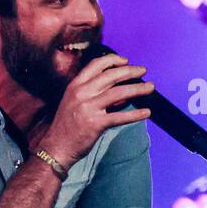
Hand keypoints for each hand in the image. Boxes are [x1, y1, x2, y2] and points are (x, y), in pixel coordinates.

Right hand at [39, 54, 153, 170]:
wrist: (55, 148)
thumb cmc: (66, 126)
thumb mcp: (74, 103)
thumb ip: (94, 93)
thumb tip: (122, 91)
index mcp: (75, 86)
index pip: (96, 65)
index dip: (113, 60)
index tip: (126, 61)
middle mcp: (81, 93)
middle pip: (111, 75)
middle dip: (130, 71)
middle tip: (143, 70)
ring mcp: (88, 108)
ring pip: (119, 92)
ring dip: (138, 89)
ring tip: (150, 87)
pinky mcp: (95, 124)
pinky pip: (120, 117)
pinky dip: (136, 114)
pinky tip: (146, 113)